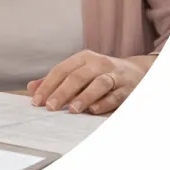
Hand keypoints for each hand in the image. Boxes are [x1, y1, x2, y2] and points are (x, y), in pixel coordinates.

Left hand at [27, 50, 154, 114]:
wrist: (137, 71)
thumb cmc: (100, 74)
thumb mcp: (79, 71)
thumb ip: (56, 80)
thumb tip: (32, 88)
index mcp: (83, 58)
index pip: (61, 70)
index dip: (48, 85)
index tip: (37, 101)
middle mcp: (99, 63)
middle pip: (78, 76)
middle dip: (62, 92)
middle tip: (50, 107)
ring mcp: (114, 75)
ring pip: (98, 84)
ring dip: (85, 97)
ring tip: (72, 109)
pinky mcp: (127, 88)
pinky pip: (115, 95)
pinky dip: (105, 103)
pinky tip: (94, 111)